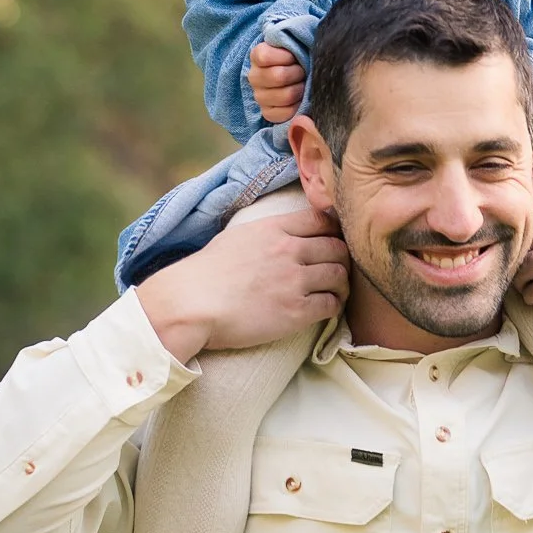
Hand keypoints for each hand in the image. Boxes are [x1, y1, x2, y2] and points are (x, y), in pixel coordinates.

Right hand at [135, 206, 348, 364]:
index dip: (333, 231)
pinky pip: (330, 305)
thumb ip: (264, 233)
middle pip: (337, 247)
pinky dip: (334, 306)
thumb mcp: (236, 237)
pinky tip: (327, 309)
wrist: (190, 304)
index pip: (321, 220)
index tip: (334, 241)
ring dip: (342, 284)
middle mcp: (288, 250)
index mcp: (273, 229)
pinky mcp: (295, 312)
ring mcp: (294, 281)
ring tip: (336, 291)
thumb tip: (278, 235)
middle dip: (342, 258)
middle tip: (339, 269)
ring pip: (339, 276)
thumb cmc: (204, 273)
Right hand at [249, 42, 306, 123]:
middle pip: (279, 76)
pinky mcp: (268, 113)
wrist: (295, 70)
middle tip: (304, 71)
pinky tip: (300, 99)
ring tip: (304, 84)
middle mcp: (254, 76)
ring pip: (284, 96)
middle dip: (298, 73)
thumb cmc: (297, 54)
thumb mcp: (294, 41)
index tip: (295, 56)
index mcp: (258, 55)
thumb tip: (297, 42)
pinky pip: (283, 114)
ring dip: (300, 90)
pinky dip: (297, 107)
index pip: (266, 56)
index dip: (287, 56)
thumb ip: (293, 39)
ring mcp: (259, 96)